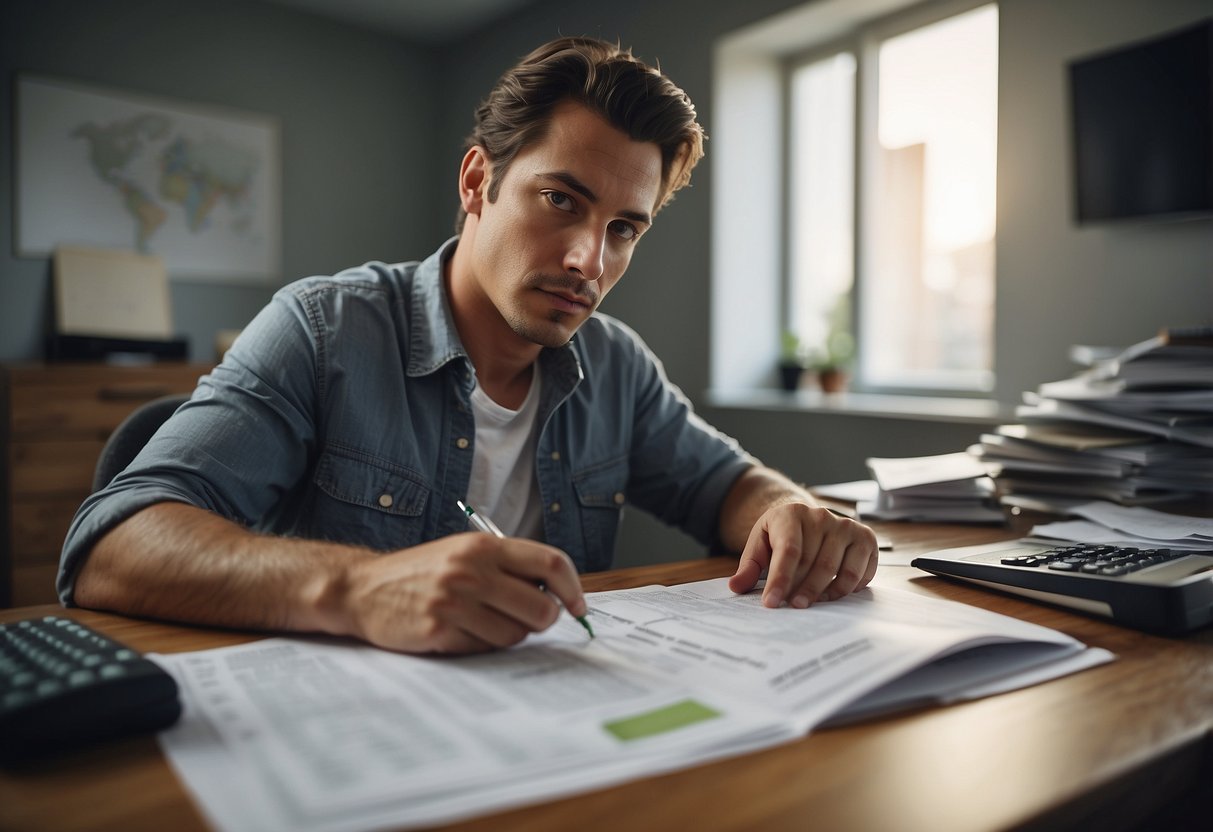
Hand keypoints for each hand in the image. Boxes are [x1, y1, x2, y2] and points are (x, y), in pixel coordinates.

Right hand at [341, 532, 586, 653]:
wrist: (362, 589)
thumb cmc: (421, 573)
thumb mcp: (464, 552)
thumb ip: (507, 566)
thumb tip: (557, 594)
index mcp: (484, 547)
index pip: (551, 563)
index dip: (573, 588)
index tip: (578, 606)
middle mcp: (471, 571)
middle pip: (541, 607)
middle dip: (542, 620)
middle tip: (527, 620)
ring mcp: (455, 602)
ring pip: (517, 634)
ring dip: (508, 635)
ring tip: (482, 622)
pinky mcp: (439, 631)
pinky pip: (485, 650)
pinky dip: (481, 646)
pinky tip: (460, 632)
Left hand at [727, 503, 877, 608]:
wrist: (805, 518)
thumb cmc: (780, 535)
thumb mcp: (759, 544)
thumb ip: (749, 567)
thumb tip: (736, 587)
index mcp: (792, 514)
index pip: (788, 551)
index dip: (780, 580)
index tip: (772, 603)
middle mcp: (822, 516)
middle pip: (815, 563)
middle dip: (802, 590)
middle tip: (792, 609)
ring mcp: (846, 526)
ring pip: (839, 570)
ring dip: (825, 594)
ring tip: (810, 605)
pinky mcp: (865, 538)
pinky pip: (861, 572)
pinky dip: (849, 589)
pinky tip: (833, 595)